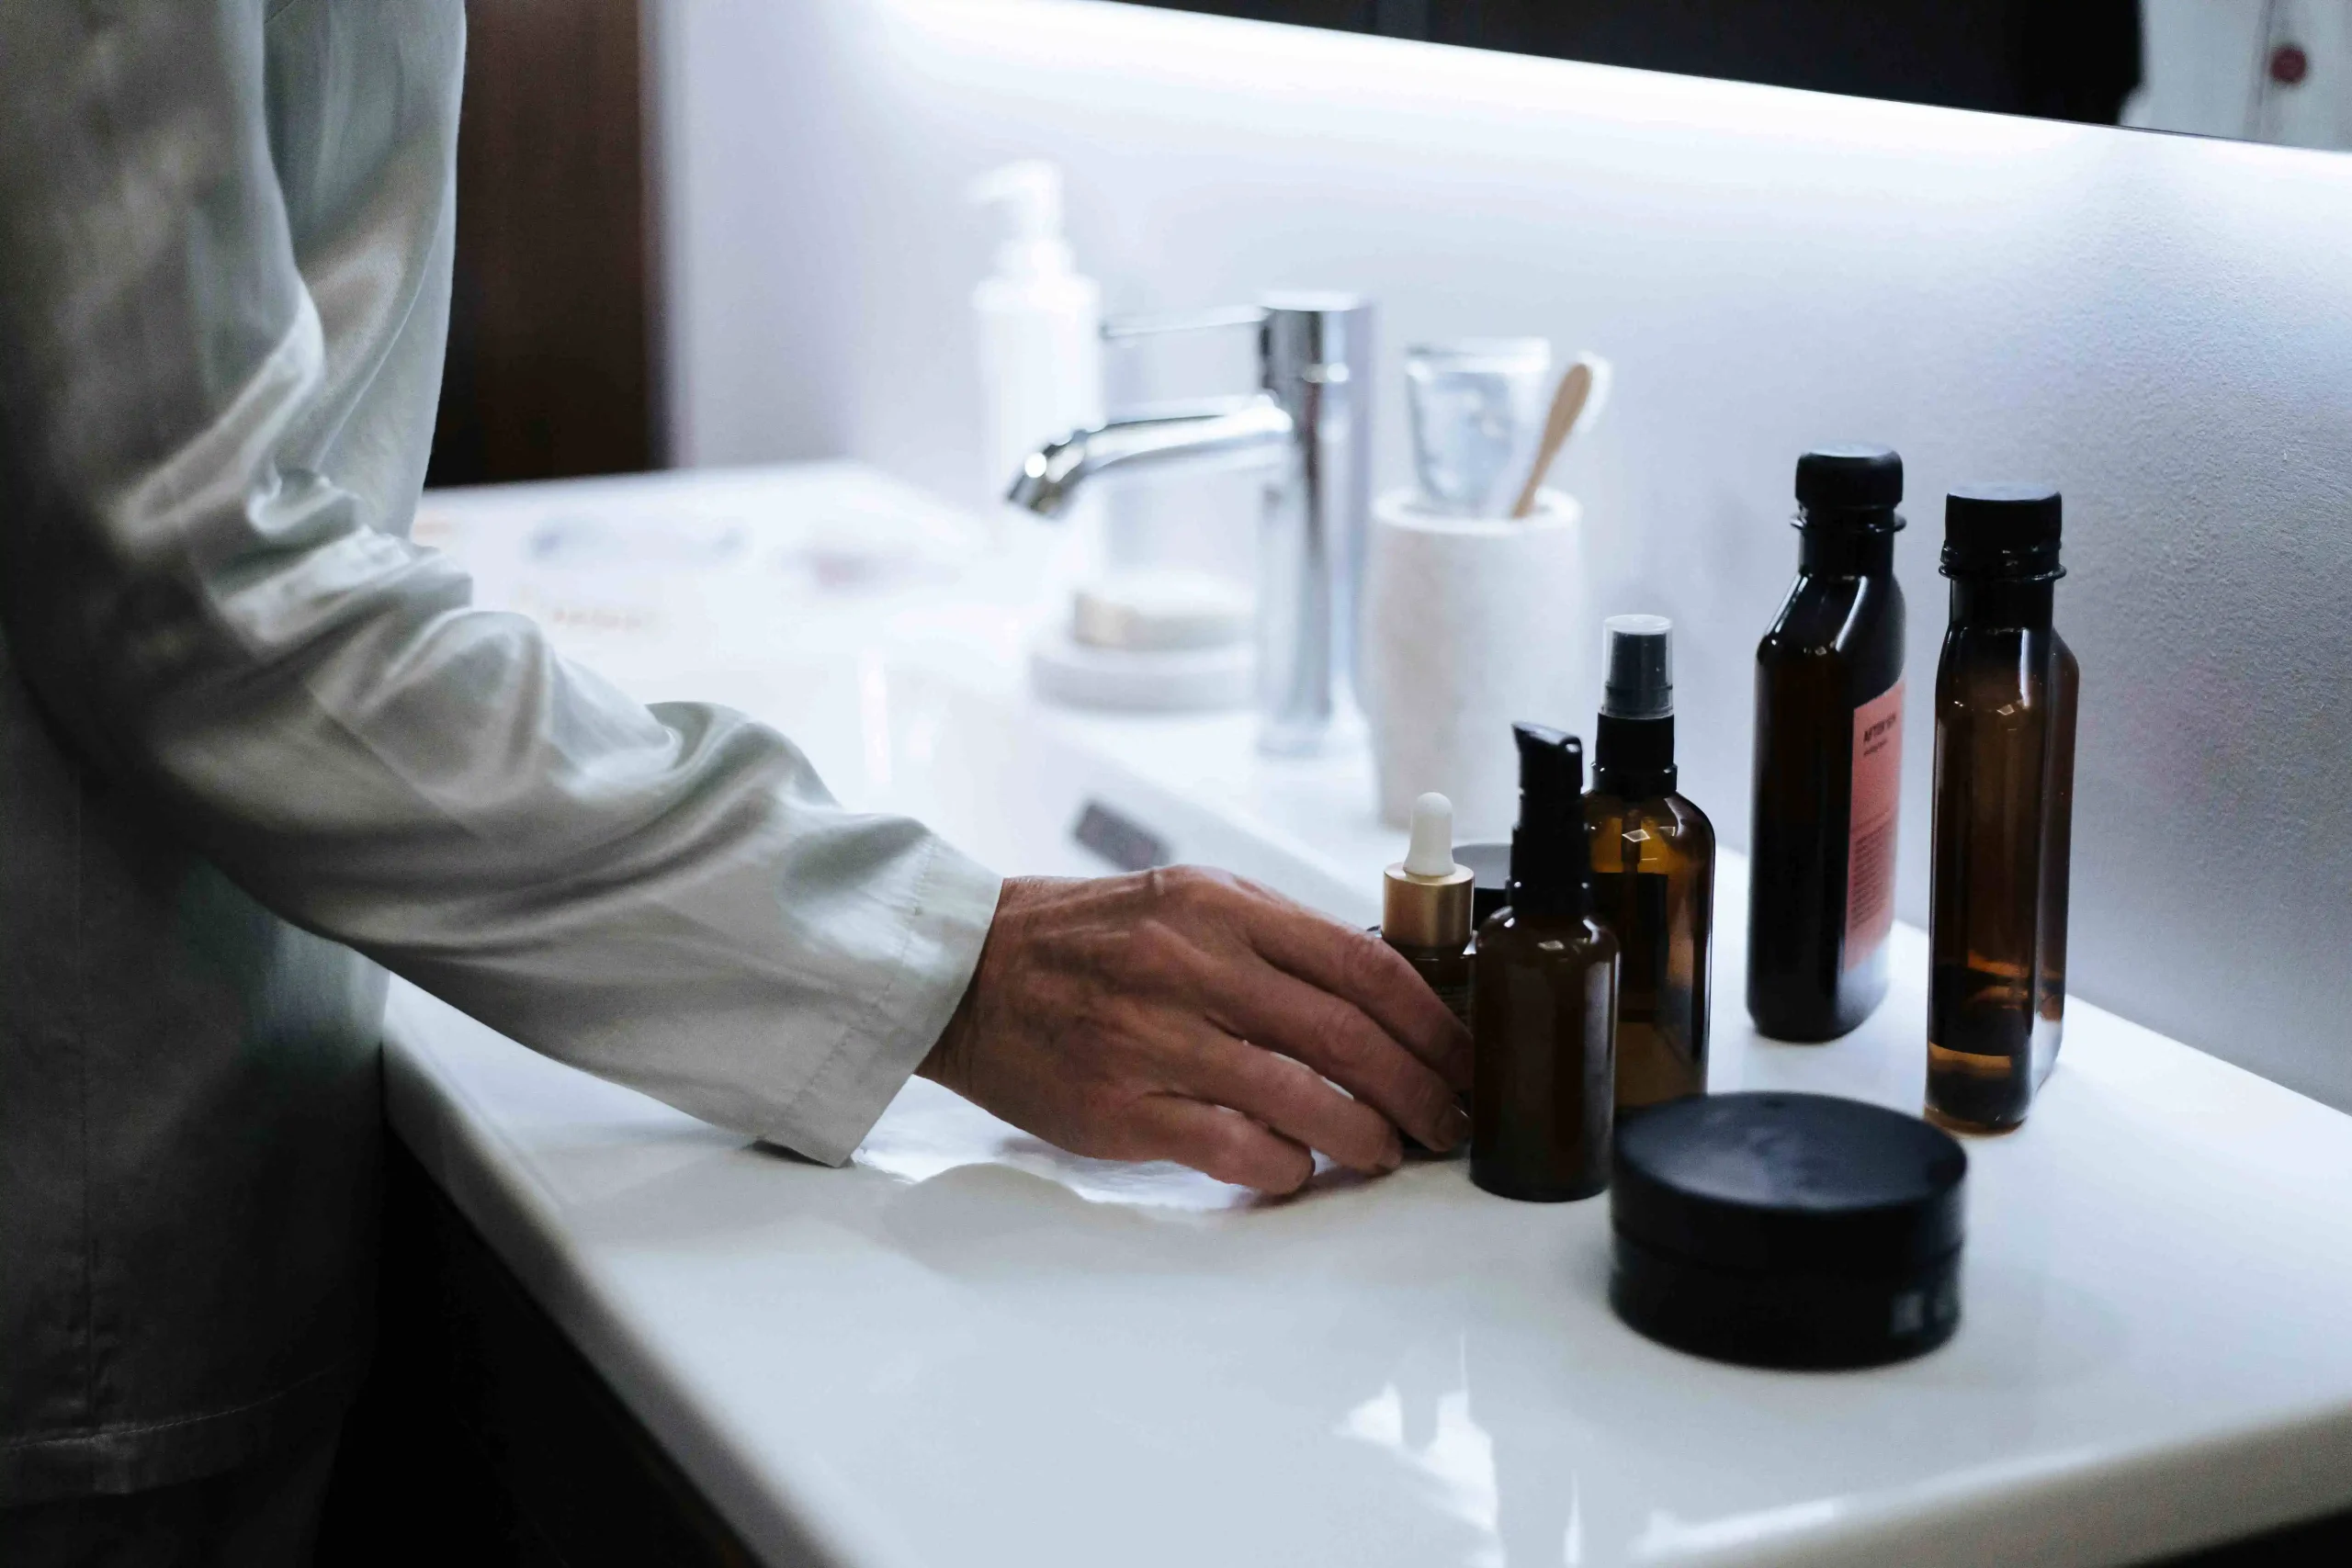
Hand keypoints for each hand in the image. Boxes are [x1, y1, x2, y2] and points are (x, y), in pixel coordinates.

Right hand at [919, 868, 1472, 1194]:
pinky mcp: (1121, 1105)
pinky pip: (1232, 1145)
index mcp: (1221, 906)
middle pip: (1347, 1034)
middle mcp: (1192, 964)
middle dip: (1418, 1088)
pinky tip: (1298, 1167)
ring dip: (1365, 1134)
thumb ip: (1274, 938)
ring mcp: (1155, 1036)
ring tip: (1389, 1151)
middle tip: (1447, 1121)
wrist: (967, 969)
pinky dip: (1284, 1164)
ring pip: (1300, 1095)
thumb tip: (1380, 994)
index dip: (1432, 1021)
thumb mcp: (1185, 899)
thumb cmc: (1086, 939)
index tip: (1465, 1059)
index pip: (1362, 963)